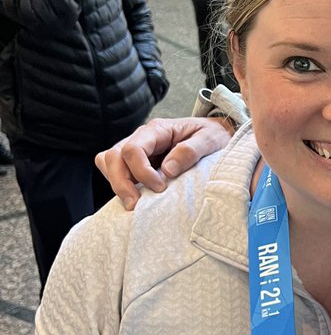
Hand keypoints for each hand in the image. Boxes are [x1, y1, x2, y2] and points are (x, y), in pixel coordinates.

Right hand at [95, 117, 233, 208]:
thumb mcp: (211, 139)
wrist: (217, 136)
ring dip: (117, 184)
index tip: (160, 188)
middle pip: (113, 156)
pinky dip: (120, 185)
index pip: (133, 149)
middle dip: (121, 183)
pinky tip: (136, 198)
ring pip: (108, 163)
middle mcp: (142, 138)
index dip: (141, 172)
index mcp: (157, 130)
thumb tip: (167, 170)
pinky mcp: (137, 163)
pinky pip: (115, 171)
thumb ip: (191, 151)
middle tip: (136, 204)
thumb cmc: (214, 136)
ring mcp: (137, 150)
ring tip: (134, 203)